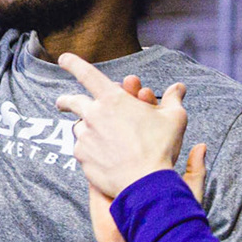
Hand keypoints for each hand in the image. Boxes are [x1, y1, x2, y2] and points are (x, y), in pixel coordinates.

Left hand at [55, 53, 192, 199]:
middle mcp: (93, 114)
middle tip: (62, 103)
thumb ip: (173, 100)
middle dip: (65, 100)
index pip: (87, 74)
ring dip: (84, 128)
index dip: (73, 63)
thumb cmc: (160, 148)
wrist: (145, 183)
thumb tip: (179, 87)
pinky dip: (89, 150)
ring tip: (95, 135)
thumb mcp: (174, 119)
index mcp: (112, 99)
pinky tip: (102, 156)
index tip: (63, 58)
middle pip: (71, 101)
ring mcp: (85, 136)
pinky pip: (81, 149)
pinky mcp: (81, 156)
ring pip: (78, 127)